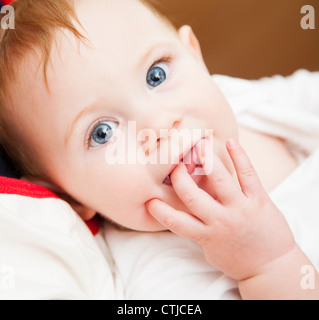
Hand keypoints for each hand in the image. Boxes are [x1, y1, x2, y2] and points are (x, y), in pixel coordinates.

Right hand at [146, 138, 295, 280]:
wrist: (273, 267)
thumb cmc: (238, 259)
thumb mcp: (212, 248)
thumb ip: (198, 227)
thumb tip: (187, 206)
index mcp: (206, 235)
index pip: (175, 222)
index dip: (159, 210)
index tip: (148, 199)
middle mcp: (220, 221)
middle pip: (191, 195)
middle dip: (178, 177)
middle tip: (173, 163)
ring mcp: (240, 209)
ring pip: (219, 180)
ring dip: (207, 160)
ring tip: (198, 144)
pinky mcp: (259, 200)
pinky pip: (248, 175)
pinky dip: (239, 157)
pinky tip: (230, 143)